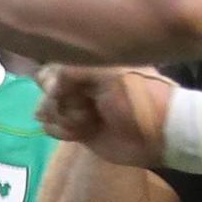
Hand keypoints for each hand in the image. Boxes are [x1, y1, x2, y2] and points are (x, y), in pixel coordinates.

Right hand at [40, 65, 177, 169]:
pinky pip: (51, 129)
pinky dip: (61, 132)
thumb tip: (49, 91)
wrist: (156, 133)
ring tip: (86, 122)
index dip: (50, 79)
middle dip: (58, 101)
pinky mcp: (77, 130)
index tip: (59, 88)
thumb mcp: (107, 74)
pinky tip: (79, 134)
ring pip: (45, 110)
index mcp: (90, 67)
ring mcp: (77, 108)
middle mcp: (81, 86)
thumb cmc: (135, 97)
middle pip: (45, 90)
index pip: (52, 68)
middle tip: (80, 106)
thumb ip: (71, 72)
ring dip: (62, 117)